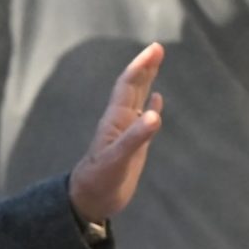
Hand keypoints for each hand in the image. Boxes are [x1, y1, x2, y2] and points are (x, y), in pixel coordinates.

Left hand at [68, 42, 164, 223]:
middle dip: (145, 67)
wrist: (90, 200)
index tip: (155, 48)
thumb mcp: (118, 160)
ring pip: (138, 100)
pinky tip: (157, 100)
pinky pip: (144, 120)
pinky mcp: (132, 146)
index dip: (141, 66)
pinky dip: (151, 107)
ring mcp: (126, 132)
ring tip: (156, 65)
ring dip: (147, 82)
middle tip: (158, 48)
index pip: (129, 85)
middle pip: (133, 87)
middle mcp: (121, 121)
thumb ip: (135, 138)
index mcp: (116, 119)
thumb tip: (155, 115)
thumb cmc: (101, 180)